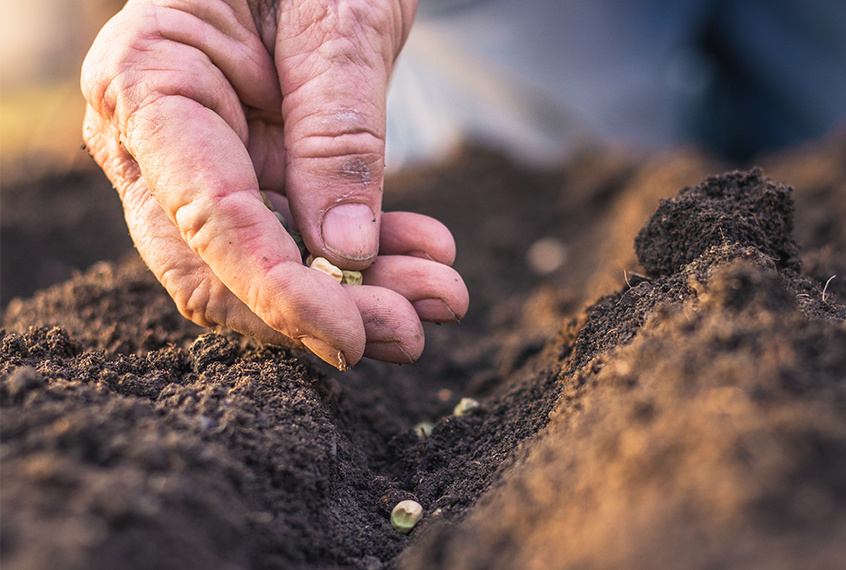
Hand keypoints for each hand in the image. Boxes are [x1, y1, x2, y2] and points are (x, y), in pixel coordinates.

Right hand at [81, 0, 467, 367]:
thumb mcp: (337, 22)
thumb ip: (336, 133)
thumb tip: (346, 255)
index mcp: (148, 80)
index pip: (205, 216)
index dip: (278, 292)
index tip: (352, 336)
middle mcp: (155, 136)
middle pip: (220, 267)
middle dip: (320, 312)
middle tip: (413, 330)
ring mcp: (201, 161)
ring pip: (264, 268)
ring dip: (356, 295)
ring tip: (442, 295)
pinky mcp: (252, 172)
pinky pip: (299, 240)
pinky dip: (365, 259)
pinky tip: (426, 256)